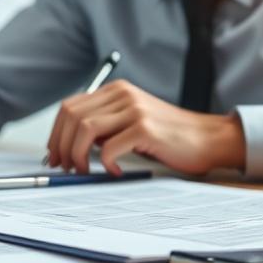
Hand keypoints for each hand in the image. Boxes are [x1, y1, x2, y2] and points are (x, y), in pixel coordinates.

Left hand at [45, 80, 245, 175]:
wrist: (207, 138)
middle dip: (61, 145)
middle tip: (64, 167)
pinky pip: (110, 147)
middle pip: (72, 116)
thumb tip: (68, 146)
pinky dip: (105, 163)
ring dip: (77, 155)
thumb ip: (105, 127)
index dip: (56, 133)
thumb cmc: (168, 137)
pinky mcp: (145, 128)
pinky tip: (114, 171)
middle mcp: (123, 94)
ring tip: (84, 171)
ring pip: (85, 128)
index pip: (70, 107)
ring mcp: (134, 109)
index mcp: (116, 91)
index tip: (55, 155)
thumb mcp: (131, 123)